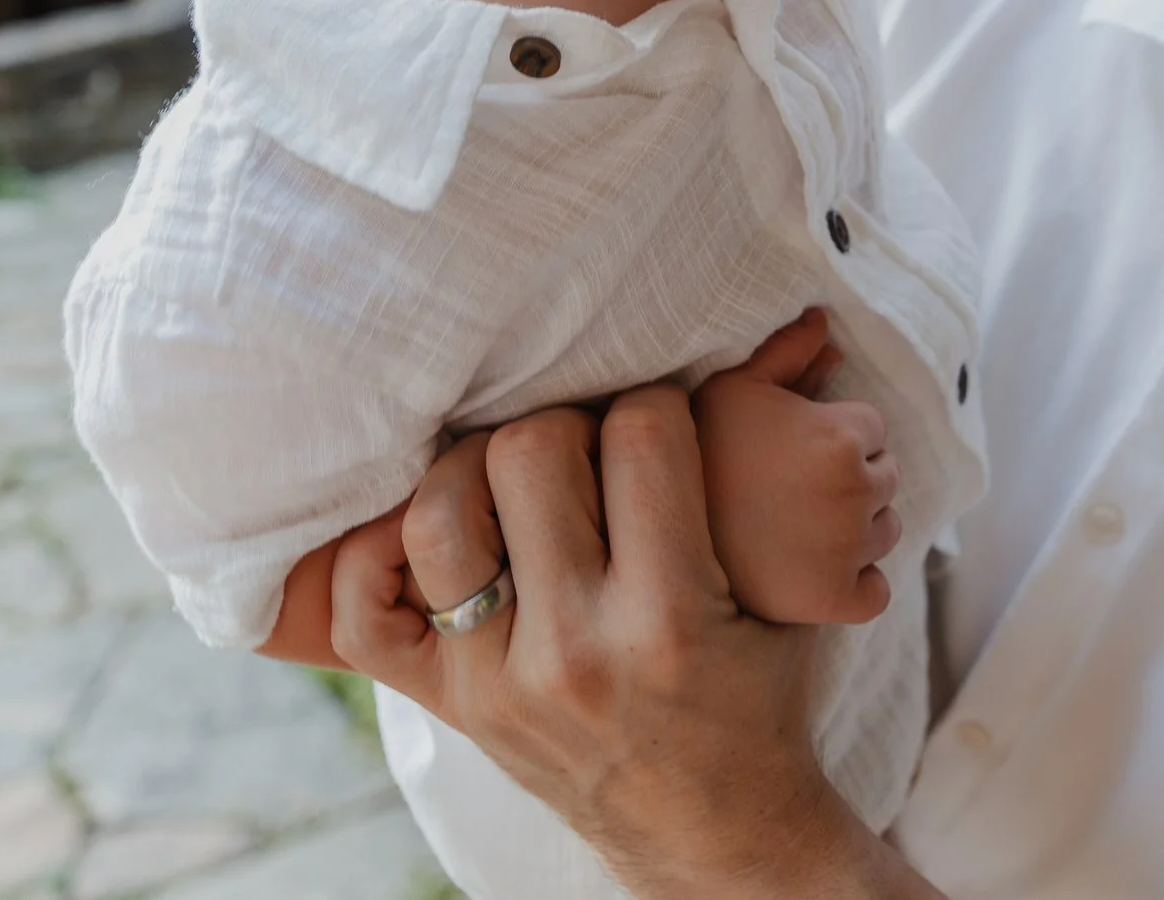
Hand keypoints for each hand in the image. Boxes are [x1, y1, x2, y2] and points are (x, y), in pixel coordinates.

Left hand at [328, 391, 935, 898]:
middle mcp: (575, 651)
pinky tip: (424, 536)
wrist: (720, 836)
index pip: (643, 431)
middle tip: (591, 451)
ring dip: (476, 472)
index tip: (662, 426)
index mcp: (674, 618)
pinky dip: (373, 562)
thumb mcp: (792, 592)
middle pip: (530, 449)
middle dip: (568, 426)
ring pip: (441, 512)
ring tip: (516, 482)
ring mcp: (499, 685)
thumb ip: (779, 466)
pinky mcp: (453, 710)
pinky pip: (363, 617)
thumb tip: (800, 327)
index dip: (658, 405)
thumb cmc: (760, 695)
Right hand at [695, 310, 902, 624]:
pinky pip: (876, 591)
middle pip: (884, 478)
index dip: (832, 432)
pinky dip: (855, 584)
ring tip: (798, 525)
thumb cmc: (695, 453)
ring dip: (857, 529)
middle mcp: (858, 493)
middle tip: (792, 487)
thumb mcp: (731, 388)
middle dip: (850, 478)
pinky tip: (813, 570)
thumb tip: (822, 320)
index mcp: (841, 438)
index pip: (873, 426)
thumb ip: (784, 352)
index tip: (793, 447)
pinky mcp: (840, 601)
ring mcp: (851, 552)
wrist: (651, 537)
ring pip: (885, 531)